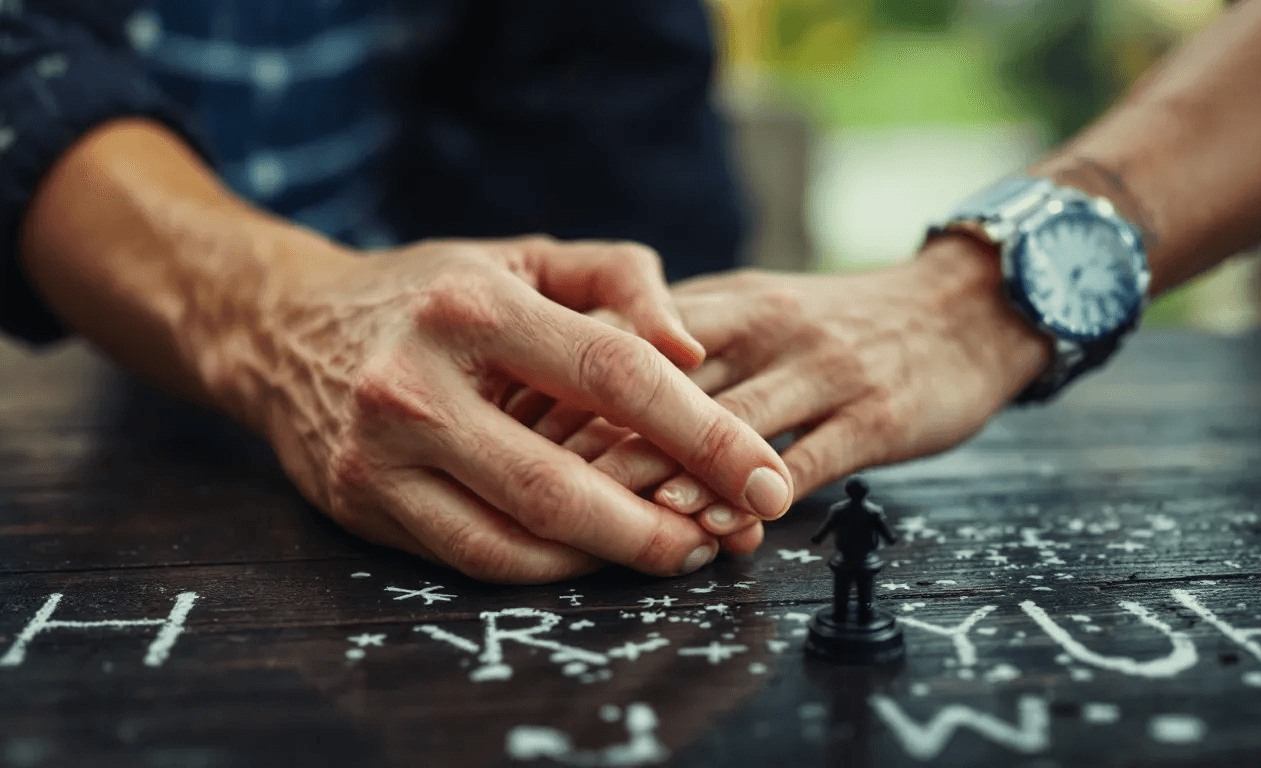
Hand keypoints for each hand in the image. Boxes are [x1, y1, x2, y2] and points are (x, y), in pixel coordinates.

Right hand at [226, 235, 793, 582]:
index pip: (614, 374)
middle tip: (737, 535)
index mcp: (471, 306)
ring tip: (682, 549)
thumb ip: (620, 280)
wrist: (283, 327)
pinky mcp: (361, 504)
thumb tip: (694, 353)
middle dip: (666, 521)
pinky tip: (599, 555)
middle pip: (563, 481)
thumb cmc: (431, 290)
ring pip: (518, 536)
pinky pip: (474, 558)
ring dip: (614, 557)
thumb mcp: (524, 256)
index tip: (766, 471)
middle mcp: (416, 384)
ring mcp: (379, 454)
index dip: (704, 430)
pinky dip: (550, 567)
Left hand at [541, 236, 1050, 536]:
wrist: (966, 310)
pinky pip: (806, 457)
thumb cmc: (845, 323)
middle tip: (533, 478)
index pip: (632, 337)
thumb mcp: (761, 308)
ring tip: (609, 510)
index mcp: (730, 302)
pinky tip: (717, 524)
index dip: (568, 382)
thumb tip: (590, 382)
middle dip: (596, 431)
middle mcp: (768, 327)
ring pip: (730, 421)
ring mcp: (824, 369)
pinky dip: (755, 491)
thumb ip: (688, 341)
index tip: (510, 427)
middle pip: (666, 380)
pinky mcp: (876, 414)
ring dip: (667, 468)